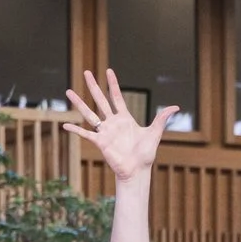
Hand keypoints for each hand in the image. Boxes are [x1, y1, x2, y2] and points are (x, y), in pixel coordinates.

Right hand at [62, 69, 176, 181]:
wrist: (138, 171)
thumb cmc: (146, 154)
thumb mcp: (154, 133)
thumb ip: (161, 119)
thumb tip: (175, 107)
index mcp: (125, 118)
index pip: (116, 97)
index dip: (113, 84)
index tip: (108, 70)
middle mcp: (113, 122)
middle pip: (100, 100)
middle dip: (94, 86)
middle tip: (86, 72)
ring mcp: (105, 131)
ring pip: (89, 114)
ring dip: (79, 103)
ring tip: (68, 91)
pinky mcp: (100, 142)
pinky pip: (86, 134)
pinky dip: (76, 130)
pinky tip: (65, 125)